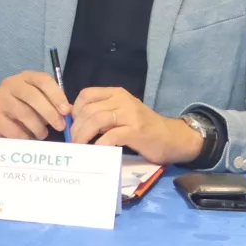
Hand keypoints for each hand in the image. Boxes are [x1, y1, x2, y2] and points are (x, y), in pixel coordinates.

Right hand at [0, 70, 70, 138]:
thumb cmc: (22, 107)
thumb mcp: (38, 100)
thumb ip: (53, 104)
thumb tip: (69, 113)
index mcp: (26, 77)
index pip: (43, 81)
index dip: (57, 96)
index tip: (67, 111)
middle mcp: (11, 84)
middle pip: (33, 96)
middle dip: (50, 113)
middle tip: (60, 126)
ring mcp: (0, 98)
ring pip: (24, 114)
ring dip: (38, 128)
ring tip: (42, 134)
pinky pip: (13, 129)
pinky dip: (25, 136)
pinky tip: (28, 138)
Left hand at [69, 88, 206, 163]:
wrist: (172, 138)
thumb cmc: (144, 128)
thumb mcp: (122, 114)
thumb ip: (103, 114)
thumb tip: (76, 124)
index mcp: (117, 94)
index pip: (87, 94)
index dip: (75, 110)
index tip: (73, 125)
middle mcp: (122, 100)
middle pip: (89, 110)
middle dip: (76, 127)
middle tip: (74, 141)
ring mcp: (130, 115)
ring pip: (97, 120)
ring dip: (84, 135)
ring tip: (81, 147)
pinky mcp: (136, 131)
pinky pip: (111, 136)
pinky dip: (99, 144)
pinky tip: (96, 151)